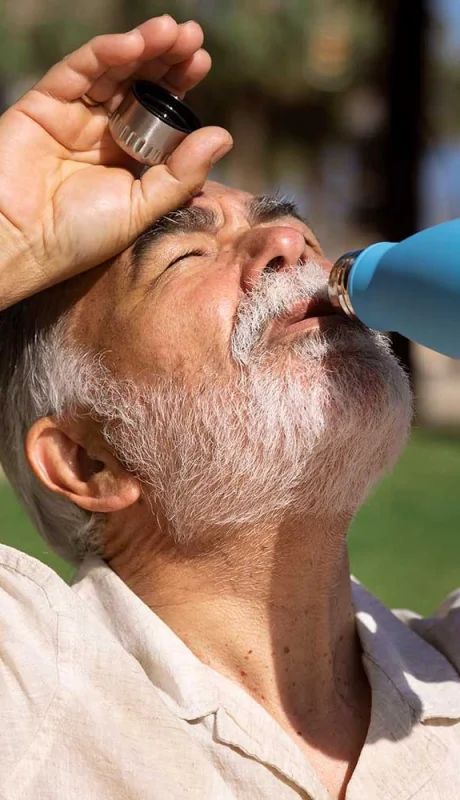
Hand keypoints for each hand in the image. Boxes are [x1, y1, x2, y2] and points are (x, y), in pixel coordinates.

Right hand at [0, 16, 232, 309]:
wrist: (22, 243)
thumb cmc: (79, 236)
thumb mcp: (141, 208)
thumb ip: (181, 174)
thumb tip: (223, 136)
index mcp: (127, 157)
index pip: (157, 112)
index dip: (178, 85)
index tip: (201, 62)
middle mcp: (102, 132)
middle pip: (138, 84)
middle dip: (165, 59)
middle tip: (192, 37)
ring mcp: (73, 116)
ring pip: (111, 71)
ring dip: (141, 48)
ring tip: (172, 32)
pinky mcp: (43, 105)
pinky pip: (76, 72)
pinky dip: (104, 54)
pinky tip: (132, 43)